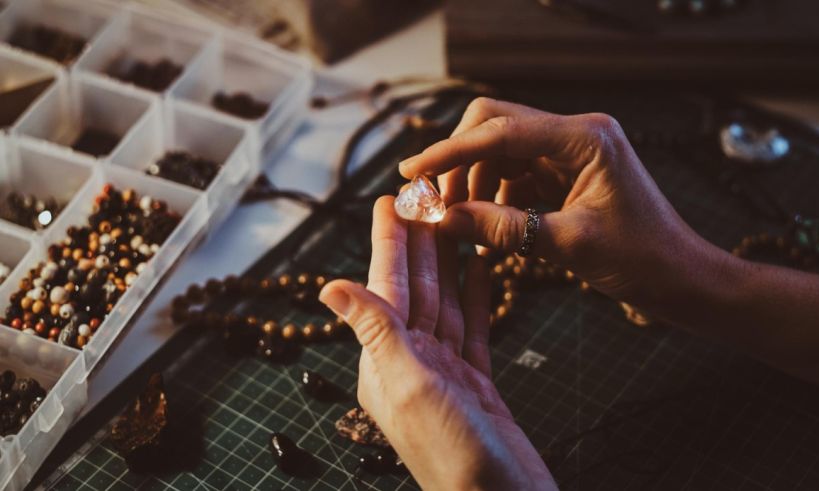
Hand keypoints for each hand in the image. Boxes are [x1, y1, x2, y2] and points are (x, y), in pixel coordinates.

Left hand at [319, 197, 556, 490]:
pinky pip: (474, 328)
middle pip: (415, 289)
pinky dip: (477, 297)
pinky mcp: (476, 383)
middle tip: (424, 197)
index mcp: (386, 362)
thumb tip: (327, 287)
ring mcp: (446, 374)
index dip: (388, 242)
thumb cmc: (453, 455)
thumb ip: (374, 331)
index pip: (386, 288)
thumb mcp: (408, 386)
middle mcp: (411, 364)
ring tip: (453, 221)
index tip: (390, 200)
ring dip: (448, 262)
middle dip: (418, 242)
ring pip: (445, 303)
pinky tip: (480, 269)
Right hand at [400, 97, 714, 317]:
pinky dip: (495, 197)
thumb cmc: (642, 260)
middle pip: (495, 126)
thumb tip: (444, 221)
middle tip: (436, 204)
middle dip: (460, 162)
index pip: (499, 130)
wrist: (682, 277)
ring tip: (462, 225)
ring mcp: (572, 151)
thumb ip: (503, 229)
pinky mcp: (568, 172)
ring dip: (475, 183)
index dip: (450, 151)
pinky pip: (516, 173)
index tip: (412, 171)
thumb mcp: (568, 245)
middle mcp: (577, 133)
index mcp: (585, 138)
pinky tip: (488, 228)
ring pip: (501, 151)